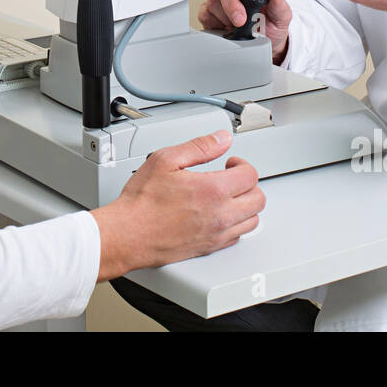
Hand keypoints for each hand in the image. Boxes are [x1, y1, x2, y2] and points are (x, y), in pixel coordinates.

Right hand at [90, 131, 264, 280]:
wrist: (128, 234)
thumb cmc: (142, 202)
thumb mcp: (166, 160)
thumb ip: (199, 146)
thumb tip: (222, 139)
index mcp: (213, 190)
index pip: (250, 175)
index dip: (242, 164)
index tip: (231, 162)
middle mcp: (220, 215)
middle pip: (258, 199)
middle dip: (248, 184)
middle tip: (233, 178)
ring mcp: (216, 234)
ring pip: (252, 220)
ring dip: (246, 205)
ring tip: (229, 196)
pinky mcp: (210, 248)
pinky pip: (238, 236)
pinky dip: (236, 224)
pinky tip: (221, 215)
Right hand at [199, 0, 292, 63]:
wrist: (266, 44)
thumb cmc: (272, 26)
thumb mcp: (281, 17)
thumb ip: (279, 4)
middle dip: (231, 5)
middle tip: (240, 20)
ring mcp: (220, 3)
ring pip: (214, 3)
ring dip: (225, 18)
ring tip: (239, 27)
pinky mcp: (210, 15)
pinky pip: (205, 15)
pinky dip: (215, 24)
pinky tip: (226, 28)